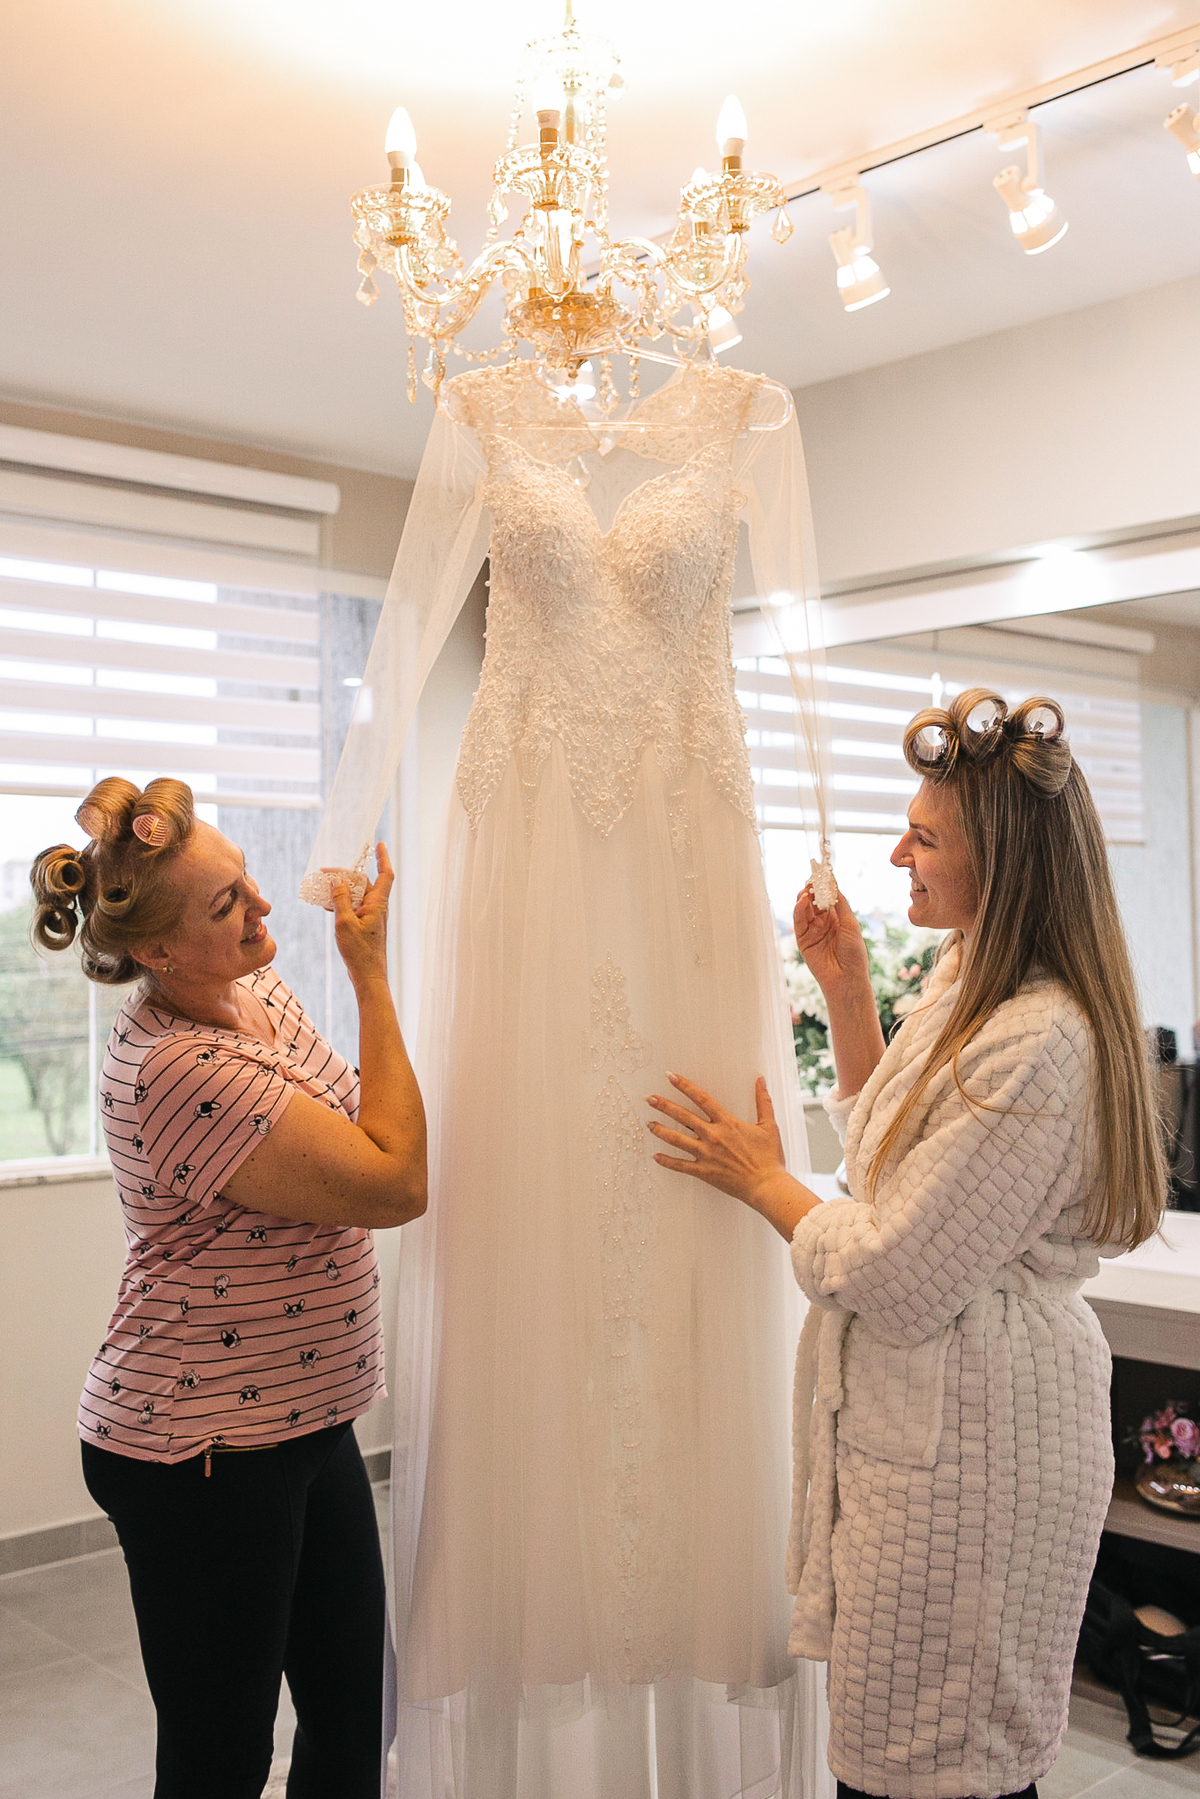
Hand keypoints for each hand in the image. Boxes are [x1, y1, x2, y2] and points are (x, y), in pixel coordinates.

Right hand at [330, 844, 392, 993]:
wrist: (368, 976)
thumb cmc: (359, 951)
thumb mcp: (344, 923)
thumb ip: (341, 899)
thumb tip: (337, 880)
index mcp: (378, 904)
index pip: (386, 874)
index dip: (384, 858)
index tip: (380, 844)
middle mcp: (377, 908)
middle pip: (364, 883)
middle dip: (347, 875)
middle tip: (325, 872)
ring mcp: (372, 917)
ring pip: (357, 895)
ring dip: (341, 890)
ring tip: (322, 887)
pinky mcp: (365, 926)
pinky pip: (353, 907)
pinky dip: (342, 903)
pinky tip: (327, 905)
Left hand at [646, 1073, 785, 1206]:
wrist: (766, 1185)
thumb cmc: (769, 1158)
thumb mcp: (769, 1126)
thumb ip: (763, 1101)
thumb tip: (760, 1080)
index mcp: (727, 1123)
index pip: (702, 1099)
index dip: (685, 1086)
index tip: (671, 1077)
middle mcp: (713, 1136)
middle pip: (683, 1116)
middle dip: (664, 1105)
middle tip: (648, 1098)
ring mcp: (706, 1154)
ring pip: (677, 1139)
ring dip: (660, 1130)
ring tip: (648, 1124)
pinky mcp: (704, 1172)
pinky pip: (680, 1166)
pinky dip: (667, 1161)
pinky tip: (656, 1156)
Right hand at [793, 885, 870, 999]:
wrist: (847, 978)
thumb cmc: (854, 953)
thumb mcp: (850, 923)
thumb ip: (839, 903)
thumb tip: (832, 883)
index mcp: (836, 918)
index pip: (827, 896)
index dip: (823, 883)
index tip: (820, 869)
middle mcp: (823, 922)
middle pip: (813, 900)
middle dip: (812, 888)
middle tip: (812, 878)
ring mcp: (812, 930)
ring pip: (804, 908)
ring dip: (804, 896)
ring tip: (807, 889)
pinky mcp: (802, 940)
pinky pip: (798, 921)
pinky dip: (799, 909)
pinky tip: (803, 901)